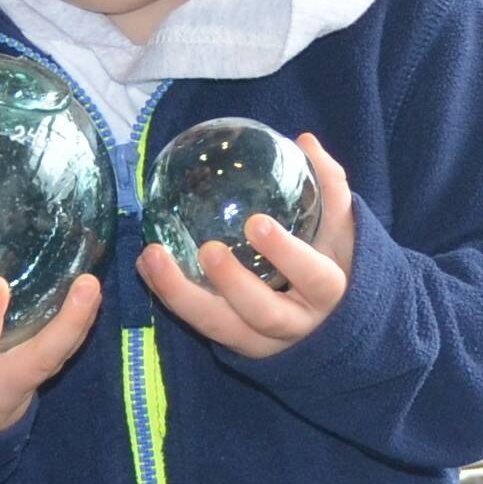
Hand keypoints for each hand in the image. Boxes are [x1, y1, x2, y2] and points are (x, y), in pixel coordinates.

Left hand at [138, 133, 355, 359]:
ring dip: (180, 294)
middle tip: (207, 249)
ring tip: (151, 255)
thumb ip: (328, 187)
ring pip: (219, 327)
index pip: (316, 279)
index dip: (288, 255)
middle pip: (263, 313)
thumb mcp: (339, 228)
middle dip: (232, 284)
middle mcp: (295, 324)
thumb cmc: (332, 261)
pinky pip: (197, 322)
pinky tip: (144, 264)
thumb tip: (305, 141)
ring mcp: (260, 340)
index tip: (257, 223)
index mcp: (327, 295)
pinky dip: (167, 294)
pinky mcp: (231, 342)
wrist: (329, 319)